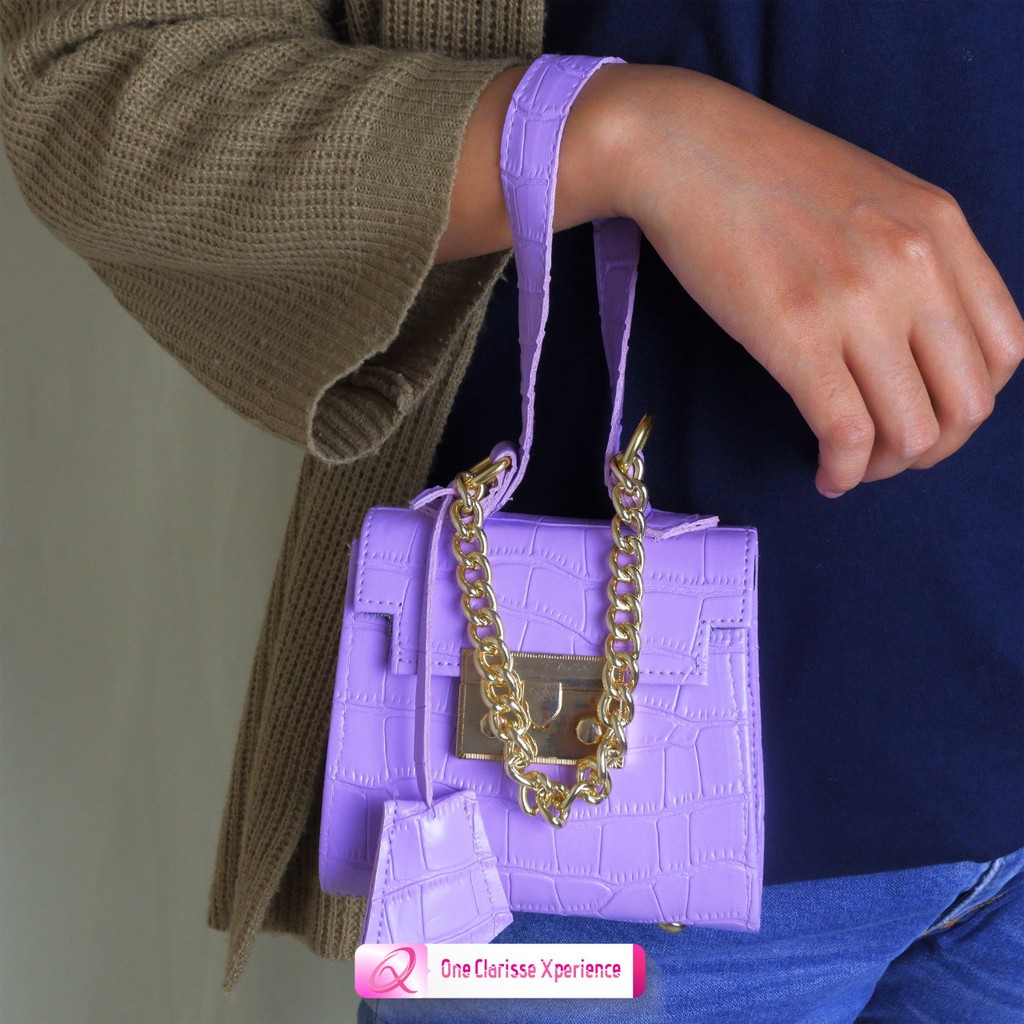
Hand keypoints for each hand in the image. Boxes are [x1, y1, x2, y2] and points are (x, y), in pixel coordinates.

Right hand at [599, 64, 1023, 496]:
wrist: (688, 149)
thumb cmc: (766, 175)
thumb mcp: (872, 199)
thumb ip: (912, 259)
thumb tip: (918, 344)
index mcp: (942, 228)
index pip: (1005, 349)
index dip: (971, 404)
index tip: (927, 415)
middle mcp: (915, 264)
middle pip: (967, 403)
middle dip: (933, 449)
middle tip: (888, 455)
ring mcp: (857, 300)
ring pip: (912, 430)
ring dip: (885, 468)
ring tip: (851, 465)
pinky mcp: (795, 333)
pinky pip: (846, 431)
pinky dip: (843, 471)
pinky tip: (826, 474)